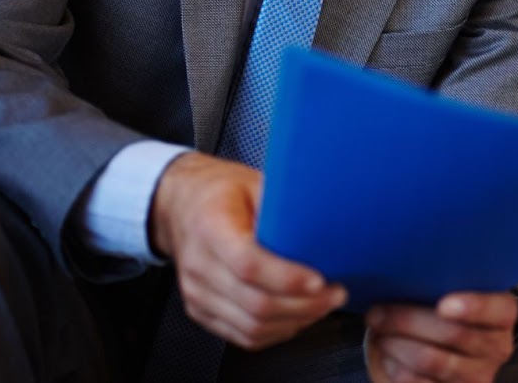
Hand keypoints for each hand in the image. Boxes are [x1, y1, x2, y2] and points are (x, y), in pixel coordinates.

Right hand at [150, 151, 346, 348]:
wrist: (181, 208)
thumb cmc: (221, 193)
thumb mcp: (252, 182)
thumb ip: (281, 204)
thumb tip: (324, 220)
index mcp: (210, 228)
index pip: (248, 265)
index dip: (287, 278)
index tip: (320, 280)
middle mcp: (199, 266)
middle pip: (254, 302)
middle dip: (303, 305)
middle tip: (336, 293)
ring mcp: (197, 294)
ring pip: (251, 326)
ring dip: (295, 321)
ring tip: (324, 306)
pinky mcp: (201, 312)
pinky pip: (242, 335)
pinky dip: (276, 332)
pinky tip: (299, 317)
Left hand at [365, 292, 517, 382]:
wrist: (452, 352)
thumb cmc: (445, 310)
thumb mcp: (456, 292)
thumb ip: (443, 284)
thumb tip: (405, 276)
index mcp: (503, 314)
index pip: (499, 310)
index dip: (474, 307)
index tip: (443, 305)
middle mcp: (498, 347)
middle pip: (453, 333)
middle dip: (408, 321)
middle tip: (377, 312)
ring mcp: (477, 376)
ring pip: (431, 360)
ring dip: (395, 344)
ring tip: (378, 332)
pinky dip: (395, 367)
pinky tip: (386, 355)